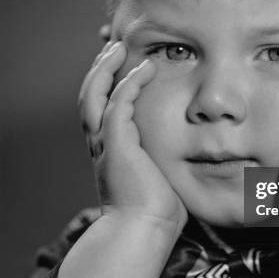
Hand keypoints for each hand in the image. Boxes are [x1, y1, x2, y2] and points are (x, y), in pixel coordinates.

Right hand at [78, 41, 187, 228]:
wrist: (145, 230)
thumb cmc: (157, 209)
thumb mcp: (158, 175)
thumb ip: (163, 156)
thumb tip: (189, 148)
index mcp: (108, 149)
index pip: (99, 107)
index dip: (106, 84)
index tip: (121, 65)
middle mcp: (100, 144)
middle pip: (89, 95)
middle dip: (100, 69)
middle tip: (113, 47)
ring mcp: (106, 144)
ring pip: (94, 95)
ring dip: (107, 69)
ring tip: (119, 48)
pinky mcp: (117, 145)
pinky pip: (117, 105)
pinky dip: (129, 84)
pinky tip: (145, 69)